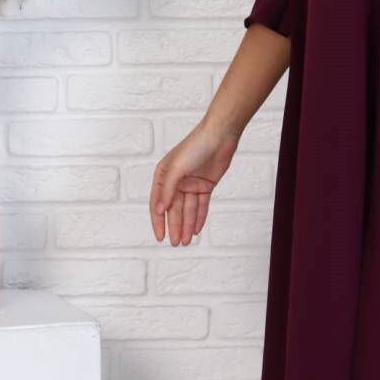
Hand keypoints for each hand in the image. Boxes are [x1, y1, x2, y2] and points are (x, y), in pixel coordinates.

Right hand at [149, 119, 238, 246]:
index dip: (158, 221)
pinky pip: (201, 205)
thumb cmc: (195, 146)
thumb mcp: (177, 168)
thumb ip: (168, 190)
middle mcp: (176, 181)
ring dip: (187, 225)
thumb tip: (160, 210)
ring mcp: (191, 184)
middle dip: (175, 227)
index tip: (160, 237)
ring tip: (187, 241)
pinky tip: (197, 230)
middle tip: (176, 243)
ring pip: (188, 209)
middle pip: (174, 209)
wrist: (220, 135)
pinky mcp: (206, 185)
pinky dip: (199, 217)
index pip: (158, 203)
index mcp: (163, 175)